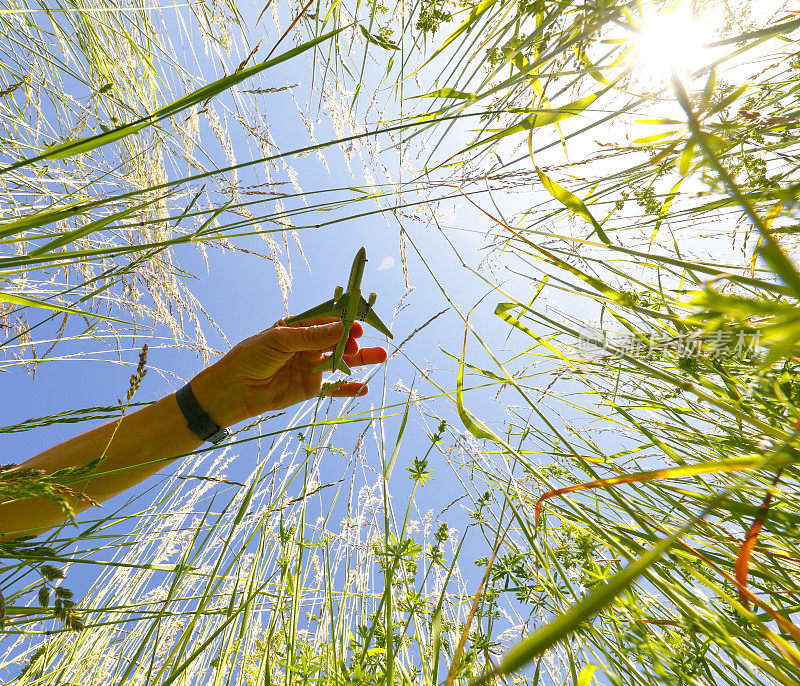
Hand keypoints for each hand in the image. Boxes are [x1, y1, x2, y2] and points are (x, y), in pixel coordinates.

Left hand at [191, 317, 387, 426]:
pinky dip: (349, 388)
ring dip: (361, 359)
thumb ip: (312, 337)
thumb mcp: (280, 340)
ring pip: (342, 361)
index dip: (344, 320)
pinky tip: (364, 388)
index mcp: (299, 328)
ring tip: (381, 356)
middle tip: (361, 341)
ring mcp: (311, 367)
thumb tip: (342, 328)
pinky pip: (334, 388)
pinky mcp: (310, 388)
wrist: (234, 389)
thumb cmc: (251, 357)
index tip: (359, 320)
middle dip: (353, 339)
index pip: (327, 320)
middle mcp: (308, 346)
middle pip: (339, 339)